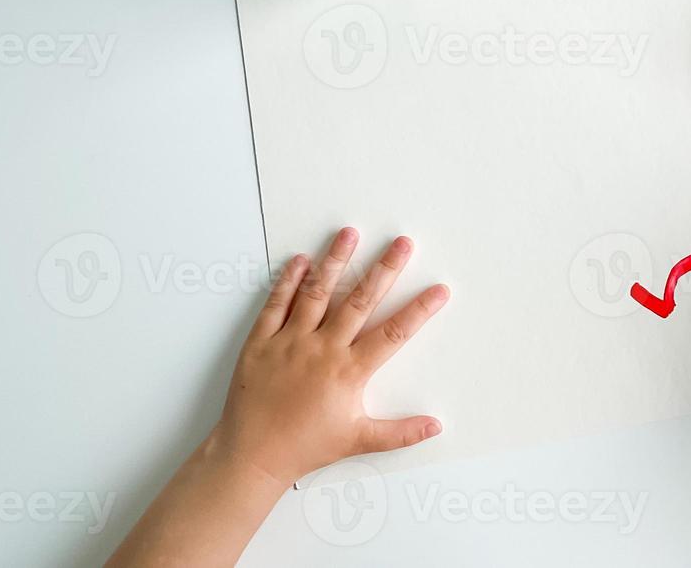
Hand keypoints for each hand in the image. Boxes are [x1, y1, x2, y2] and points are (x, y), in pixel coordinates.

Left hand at [209, 228, 449, 486]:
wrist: (251, 456)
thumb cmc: (305, 448)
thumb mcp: (358, 440)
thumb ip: (400, 432)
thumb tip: (435, 426)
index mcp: (349, 372)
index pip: (393, 333)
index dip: (419, 310)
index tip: (439, 290)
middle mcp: (323, 350)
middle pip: (360, 301)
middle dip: (384, 269)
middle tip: (402, 243)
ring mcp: (290, 342)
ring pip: (317, 292)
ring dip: (335, 261)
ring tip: (349, 233)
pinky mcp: (262, 341)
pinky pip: (276, 304)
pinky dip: (288, 280)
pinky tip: (300, 259)